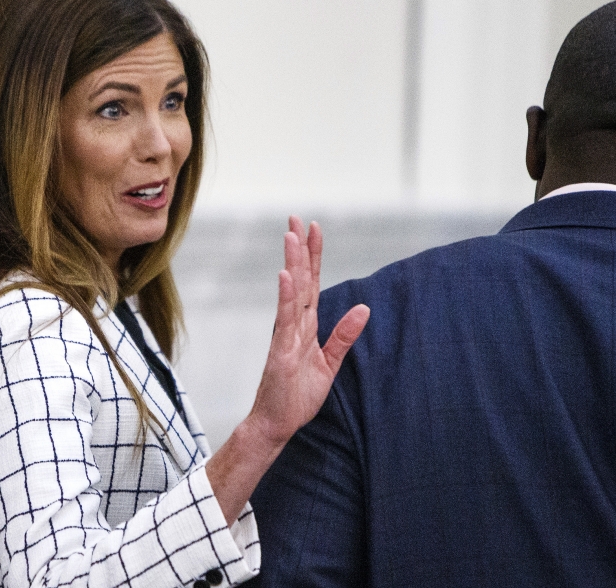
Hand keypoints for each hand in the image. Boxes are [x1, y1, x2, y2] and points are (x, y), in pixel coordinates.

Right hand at [247, 216, 369, 454]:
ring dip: (293, 263)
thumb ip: (344, 335)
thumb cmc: (297, 396)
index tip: (312, 229)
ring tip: (291, 236)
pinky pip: (285, 320)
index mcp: (306, 326)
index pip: (312, 284)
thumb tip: (364, 308)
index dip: (313, 256)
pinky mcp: (281, 351)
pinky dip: (286, 297)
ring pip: (292, 293)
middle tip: (296, 219)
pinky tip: (287, 277)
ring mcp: (285, 336)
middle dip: (300, 249)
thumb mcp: (330, 363)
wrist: (276, 423)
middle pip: (301, 280)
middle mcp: (294, 326)